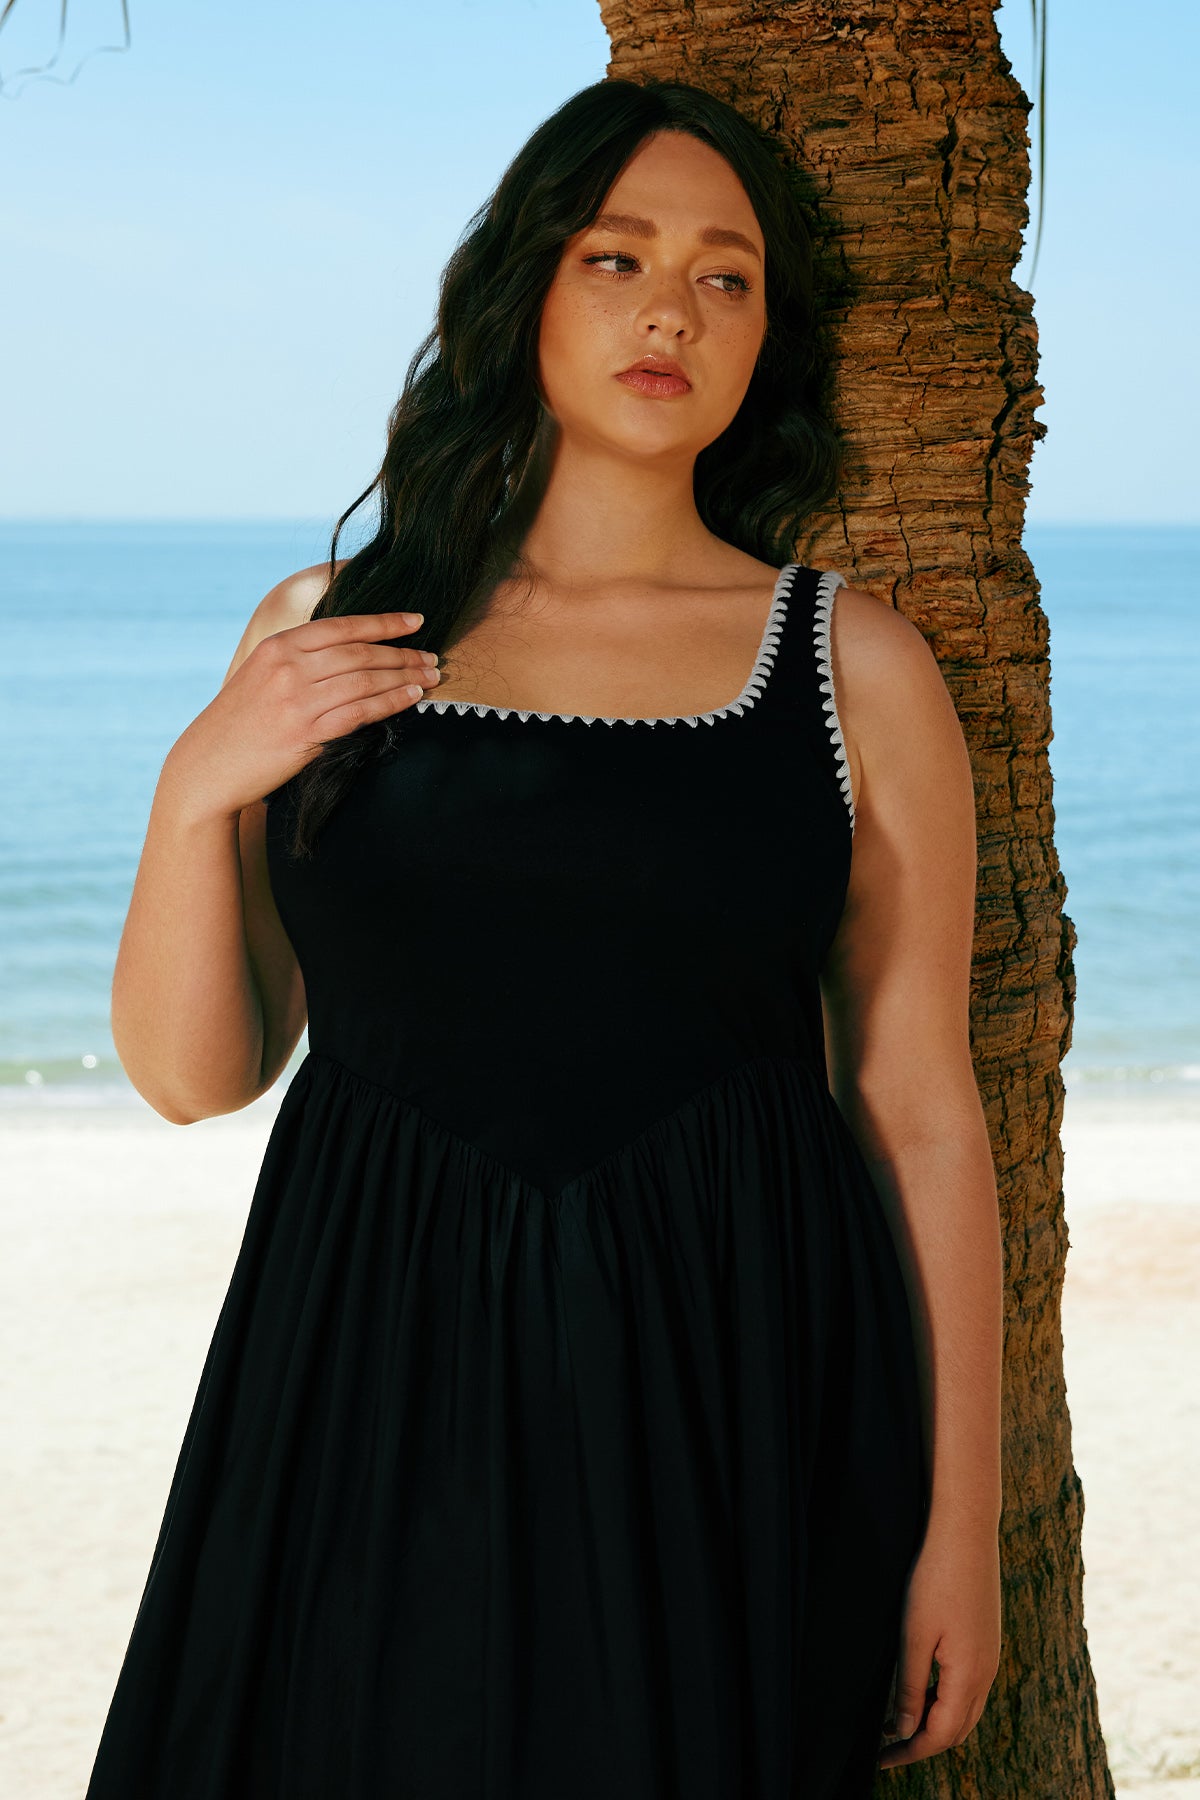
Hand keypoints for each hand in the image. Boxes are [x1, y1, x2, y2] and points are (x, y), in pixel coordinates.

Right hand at [164, 610, 441, 821]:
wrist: (207, 766)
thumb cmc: (239, 723)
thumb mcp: (260, 674)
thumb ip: (298, 659)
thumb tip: (350, 649)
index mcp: (278, 646)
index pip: (343, 626)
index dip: (384, 621)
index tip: (416, 620)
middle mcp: (288, 668)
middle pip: (360, 653)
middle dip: (403, 653)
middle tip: (433, 656)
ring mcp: (297, 701)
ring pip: (365, 680)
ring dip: (405, 676)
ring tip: (431, 676)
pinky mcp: (305, 735)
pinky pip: (360, 713)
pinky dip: (391, 702)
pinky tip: (412, 698)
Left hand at [877, 1516, 1000, 1768]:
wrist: (967, 1532)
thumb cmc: (936, 1578)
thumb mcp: (914, 1634)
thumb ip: (909, 1686)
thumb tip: (903, 1729)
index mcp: (969, 1676)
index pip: (941, 1735)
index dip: (910, 1751)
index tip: (880, 1759)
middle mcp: (987, 1672)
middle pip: (957, 1730)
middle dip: (923, 1743)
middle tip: (887, 1746)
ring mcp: (990, 1656)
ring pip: (965, 1710)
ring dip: (934, 1722)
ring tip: (898, 1719)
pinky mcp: (986, 1640)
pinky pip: (969, 1688)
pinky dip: (945, 1700)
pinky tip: (921, 1687)